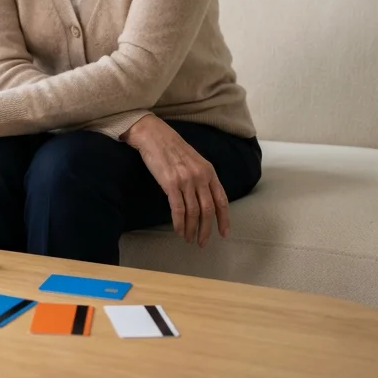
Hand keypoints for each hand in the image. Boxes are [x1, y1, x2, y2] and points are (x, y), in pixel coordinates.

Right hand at [123, 115, 229, 246]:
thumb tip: (205, 199)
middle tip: (202, 242)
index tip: (224, 234)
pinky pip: (178, 209)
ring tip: (188, 239)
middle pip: (208, 210)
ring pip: (194, 212)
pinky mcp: (170, 183)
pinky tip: (178, 230)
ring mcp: (186, 180)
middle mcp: (200, 177)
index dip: (224, 219)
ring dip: (191, 229)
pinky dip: (179, 223)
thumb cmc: (172, 148)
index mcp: (209, 171)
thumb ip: (202, 178)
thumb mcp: (195, 161)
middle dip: (206, 230)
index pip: (221, 200)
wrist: (154, 135)